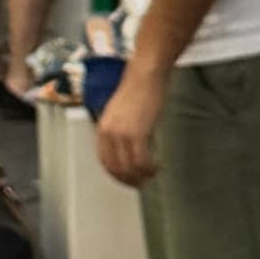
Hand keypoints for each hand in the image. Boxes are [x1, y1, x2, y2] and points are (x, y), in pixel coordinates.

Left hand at [96, 61, 165, 187]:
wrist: (145, 76)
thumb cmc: (136, 91)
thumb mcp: (120, 114)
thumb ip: (119, 132)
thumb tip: (126, 152)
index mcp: (102, 129)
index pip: (104, 162)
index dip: (116, 175)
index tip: (128, 180)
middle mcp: (108, 133)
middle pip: (116, 169)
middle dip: (130, 180)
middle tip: (142, 182)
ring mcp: (121, 134)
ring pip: (129, 168)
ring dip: (142, 176)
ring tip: (152, 173)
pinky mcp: (137, 133)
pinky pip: (142, 161)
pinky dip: (150, 168)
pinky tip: (157, 166)